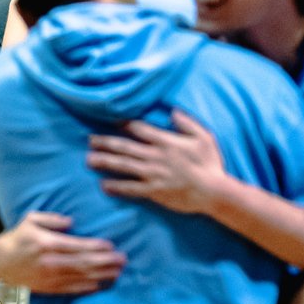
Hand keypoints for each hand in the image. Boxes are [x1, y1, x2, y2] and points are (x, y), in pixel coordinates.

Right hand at [0, 211, 124, 295]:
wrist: (2, 263)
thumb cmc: (19, 238)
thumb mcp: (30, 220)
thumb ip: (51, 219)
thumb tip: (71, 221)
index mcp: (47, 243)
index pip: (77, 246)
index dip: (96, 246)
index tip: (111, 245)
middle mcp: (51, 262)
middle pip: (84, 263)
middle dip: (105, 261)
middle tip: (122, 259)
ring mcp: (51, 277)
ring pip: (81, 277)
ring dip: (102, 275)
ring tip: (118, 272)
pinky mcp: (50, 288)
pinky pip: (73, 289)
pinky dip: (88, 287)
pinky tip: (101, 285)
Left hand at [87, 112, 224, 213]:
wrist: (214, 192)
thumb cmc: (211, 164)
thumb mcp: (204, 137)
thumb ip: (187, 123)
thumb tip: (173, 111)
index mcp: (166, 142)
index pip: (139, 129)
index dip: (124, 124)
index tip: (111, 121)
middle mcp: (155, 156)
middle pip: (124, 146)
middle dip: (105, 142)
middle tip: (90, 140)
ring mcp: (153, 174)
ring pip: (123, 166)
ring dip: (104, 162)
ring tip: (89, 160)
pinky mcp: (153, 191)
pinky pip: (130, 188)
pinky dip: (116, 186)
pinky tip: (103, 185)